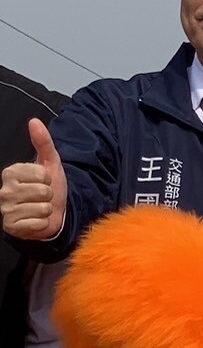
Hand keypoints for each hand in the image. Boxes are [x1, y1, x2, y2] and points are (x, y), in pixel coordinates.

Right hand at [0, 119, 66, 239]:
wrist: (53, 213)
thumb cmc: (50, 187)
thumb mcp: (50, 163)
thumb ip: (43, 142)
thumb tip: (34, 121)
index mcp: (11, 172)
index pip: (41, 174)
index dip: (49, 180)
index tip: (44, 182)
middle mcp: (4, 190)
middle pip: (43, 191)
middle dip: (49, 196)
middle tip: (43, 197)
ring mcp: (6, 209)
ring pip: (42, 208)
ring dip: (46, 210)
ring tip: (40, 209)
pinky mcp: (11, 226)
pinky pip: (38, 223)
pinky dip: (42, 223)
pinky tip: (37, 220)